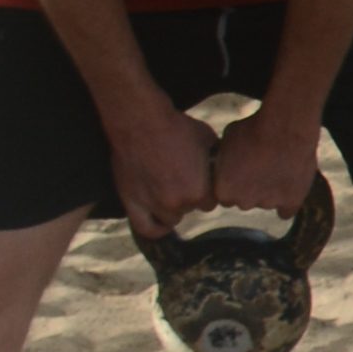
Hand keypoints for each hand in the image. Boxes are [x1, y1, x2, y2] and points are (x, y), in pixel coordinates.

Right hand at [105, 101, 219, 237]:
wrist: (141, 122)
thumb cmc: (177, 127)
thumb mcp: (208, 140)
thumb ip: (215, 160)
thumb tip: (221, 165)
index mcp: (199, 191)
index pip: (209, 203)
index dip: (206, 190)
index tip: (201, 179)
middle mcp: (177, 203)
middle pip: (189, 209)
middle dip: (188, 196)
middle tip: (181, 178)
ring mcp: (153, 205)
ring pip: (170, 219)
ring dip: (172, 208)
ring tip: (169, 189)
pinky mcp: (131, 202)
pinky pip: (145, 228)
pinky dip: (155, 229)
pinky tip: (161, 224)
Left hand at [202, 107, 328, 223]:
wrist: (284, 127)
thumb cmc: (252, 128)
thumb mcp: (226, 141)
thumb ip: (224, 160)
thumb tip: (223, 161)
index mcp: (222, 191)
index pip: (225, 194)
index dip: (233, 180)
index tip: (242, 168)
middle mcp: (243, 202)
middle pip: (245, 200)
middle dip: (251, 187)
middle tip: (261, 165)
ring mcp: (268, 203)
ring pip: (266, 202)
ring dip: (270, 190)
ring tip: (279, 165)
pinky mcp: (291, 201)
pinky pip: (286, 211)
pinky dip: (288, 202)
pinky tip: (290, 187)